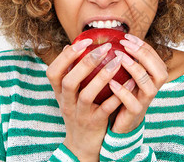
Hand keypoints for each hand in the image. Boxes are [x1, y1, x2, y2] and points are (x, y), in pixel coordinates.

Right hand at [46, 39, 134, 160]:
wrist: (82, 143)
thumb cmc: (77, 110)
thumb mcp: (68, 94)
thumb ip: (69, 72)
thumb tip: (69, 46)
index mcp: (59, 92)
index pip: (53, 72)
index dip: (66, 56)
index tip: (84, 41)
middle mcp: (67, 103)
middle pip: (69, 82)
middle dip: (86, 62)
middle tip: (105, 47)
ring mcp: (80, 114)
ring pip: (87, 95)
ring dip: (102, 77)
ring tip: (118, 60)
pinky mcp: (95, 123)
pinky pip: (106, 108)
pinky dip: (117, 94)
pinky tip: (130, 81)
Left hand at [108, 34, 168, 133]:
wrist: (121, 122)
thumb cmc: (124, 94)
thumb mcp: (128, 76)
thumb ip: (128, 60)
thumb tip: (114, 37)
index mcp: (153, 78)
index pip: (155, 58)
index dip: (143, 46)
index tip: (127, 37)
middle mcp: (153, 89)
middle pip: (160, 71)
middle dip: (144, 56)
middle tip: (125, 45)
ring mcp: (145, 102)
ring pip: (149, 87)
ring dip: (136, 70)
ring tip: (120, 58)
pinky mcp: (134, 113)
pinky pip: (133, 103)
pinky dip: (123, 92)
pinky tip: (111, 82)